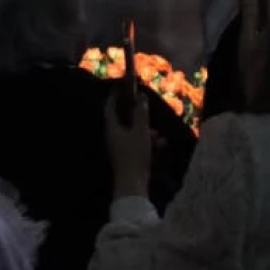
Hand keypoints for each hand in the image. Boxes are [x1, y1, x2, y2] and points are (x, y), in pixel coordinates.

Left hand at [104, 83, 153, 198]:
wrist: (132, 185)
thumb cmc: (134, 155)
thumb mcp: (141, 131)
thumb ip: (141, 113)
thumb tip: (140, 96)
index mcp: (112, 128)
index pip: (109, 107)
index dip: (114, 95)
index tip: (122, 85)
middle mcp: (113, 137)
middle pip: (122, 119)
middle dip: (135, 113)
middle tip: (145, 106)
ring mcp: (120, 148)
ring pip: (132, 132)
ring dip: (145, 129)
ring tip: (158, 133)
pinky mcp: (128, 157)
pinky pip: (138, 143)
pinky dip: (148, 141)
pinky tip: (160, 145)